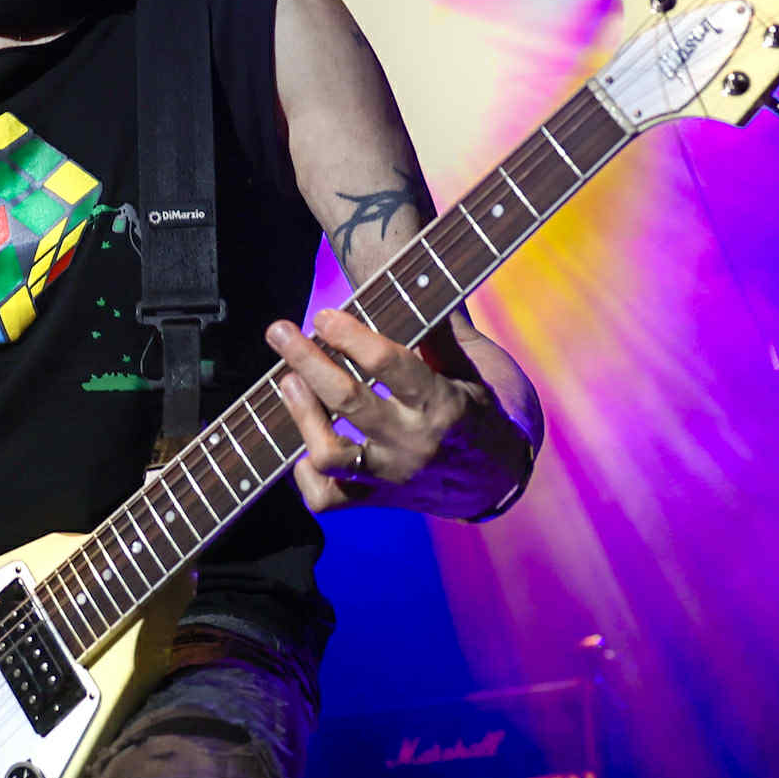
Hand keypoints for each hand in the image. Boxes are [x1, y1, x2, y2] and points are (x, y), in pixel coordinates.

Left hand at [265, 309, 482, 513]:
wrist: (498, 480)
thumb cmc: (483, 410)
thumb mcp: (475, 366)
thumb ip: (440, 330)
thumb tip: (415, 277)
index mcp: (443, 404)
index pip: (389, 365)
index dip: (351, 336)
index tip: (324, 315)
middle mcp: (413, 443)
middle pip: (348, 402)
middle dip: (308, 362)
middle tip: (280, 331)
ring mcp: (391, 476)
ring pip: (331, 454)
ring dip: (302, 415)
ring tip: (288, 383)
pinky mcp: (376, 500)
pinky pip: (327, 498)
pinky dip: (306, 473)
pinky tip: (301, 444)